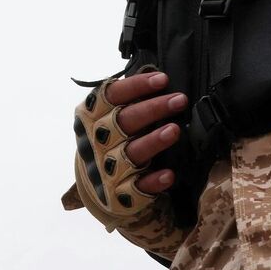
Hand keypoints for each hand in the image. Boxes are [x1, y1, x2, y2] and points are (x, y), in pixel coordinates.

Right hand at [69, 71, 188, 224]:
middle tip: (179, 100)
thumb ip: (127, 100)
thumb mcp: (108, 116)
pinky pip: (136, 188)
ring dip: (153, 141)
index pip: (111, 96)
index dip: (136, 86)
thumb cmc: (110, 139)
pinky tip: (168, 175)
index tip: (162, 79)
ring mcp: (107, 168)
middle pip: (123, 122)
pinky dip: (152, 182)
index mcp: (91, 117)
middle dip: (152, 109)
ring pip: (130, 153)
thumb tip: (157, 75)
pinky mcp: (119, 193)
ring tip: (175, 130)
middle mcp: (96, 141)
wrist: (96, 184)